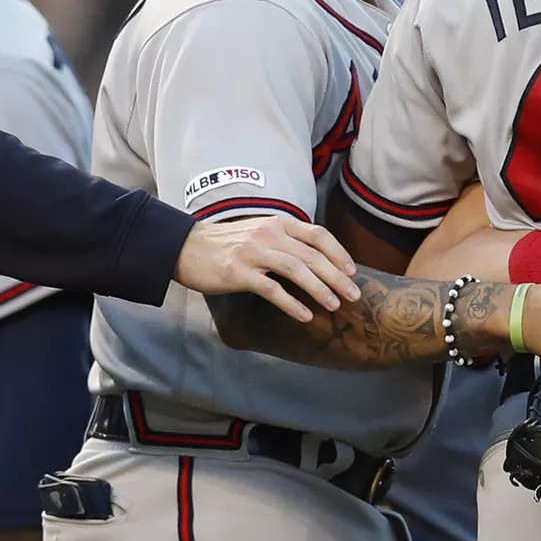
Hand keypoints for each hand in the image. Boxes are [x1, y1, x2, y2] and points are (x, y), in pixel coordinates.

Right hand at [176, 216, 362, 321]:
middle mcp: (269, 235)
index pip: (318, 235)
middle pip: (313, 255)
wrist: (187, 247)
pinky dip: (291, 304)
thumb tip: (319, 260)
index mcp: (279, 223)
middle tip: (354, 295)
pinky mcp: (239, 272)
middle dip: (337, 277)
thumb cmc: (228, 243)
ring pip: (297, 270)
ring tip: (334, 306)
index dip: (339, 253)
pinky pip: (272, 290)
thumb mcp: (262, 232)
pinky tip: (305, 316)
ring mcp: (254, 253)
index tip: (352, 272)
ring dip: (320, 290)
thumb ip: (288, 241)